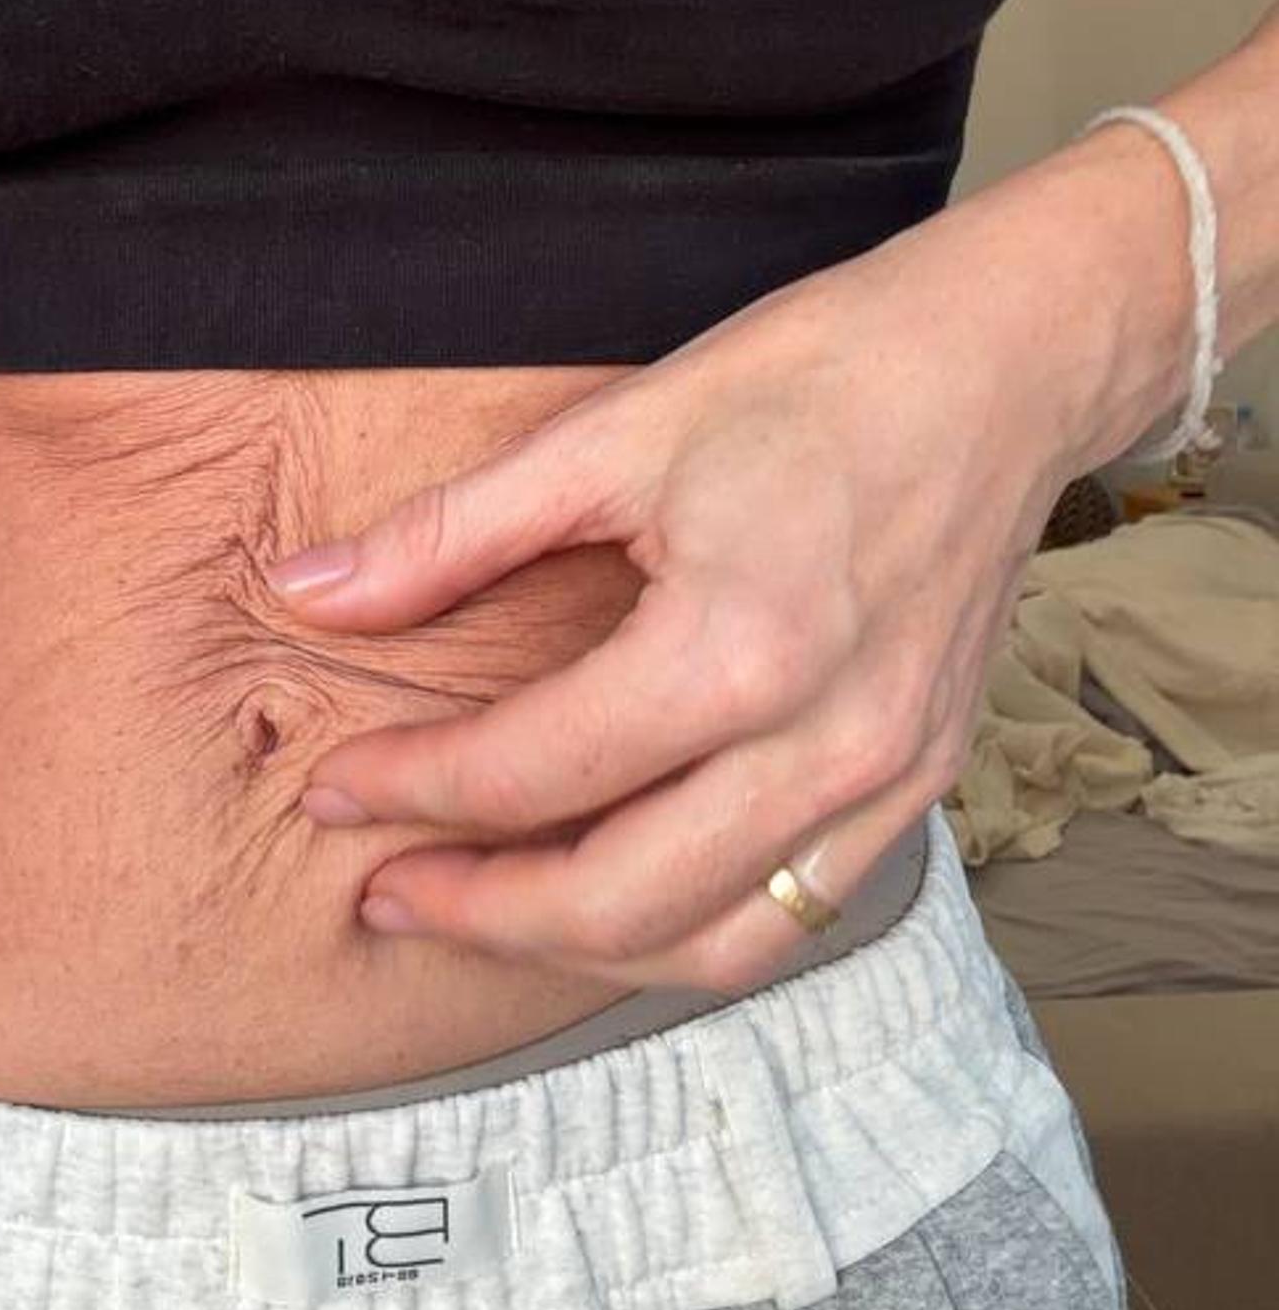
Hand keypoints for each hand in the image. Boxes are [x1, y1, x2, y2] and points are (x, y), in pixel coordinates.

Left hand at [264, 167, 1119, 991]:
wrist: (1001, 362)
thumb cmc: (816, 375)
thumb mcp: (613, 432)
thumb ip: (449, 534)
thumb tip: (307, 594)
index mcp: (738, 648)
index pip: (532, 771)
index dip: (411, 790)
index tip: (335, 787)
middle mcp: (824, 742)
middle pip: (616, 899)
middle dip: (477, 911)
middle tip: (381, 888)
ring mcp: (889, 779)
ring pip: (713, 945)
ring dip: (580, 947)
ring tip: (480, 910)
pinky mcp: (925, 784)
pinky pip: (792, 915)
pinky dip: (687, 929)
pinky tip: (613, 893)